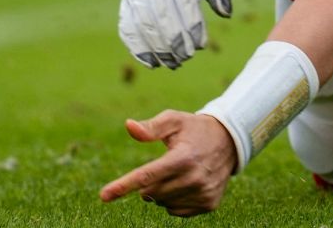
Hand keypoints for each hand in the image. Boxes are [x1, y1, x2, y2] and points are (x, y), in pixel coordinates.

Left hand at [99, 110, 235, 215]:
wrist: (229, 142)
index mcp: (182, 157)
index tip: (104, 195)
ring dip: (161, 191)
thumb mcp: (174, 121)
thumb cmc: (194, 129)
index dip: (123, 185)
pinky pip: (176, 211)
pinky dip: (173, 200)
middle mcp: (194, 178)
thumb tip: (129, 126)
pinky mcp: (208, 204)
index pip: (146, 176)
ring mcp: (203, 193)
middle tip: (162, 166)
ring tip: (175, 173)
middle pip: (152, 192)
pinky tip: (184, 184)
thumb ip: (151, 127)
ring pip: (162, 203)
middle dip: (149, 182)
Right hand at [120, 0, 232, 68]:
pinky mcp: (126, 8)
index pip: (183, 2)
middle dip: (175, 40)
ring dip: (158, 48)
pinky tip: (153, 63)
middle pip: (162, 16)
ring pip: (144, 25)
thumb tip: (226, 13)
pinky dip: (139, 49)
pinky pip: (129, 30)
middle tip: (188, 56)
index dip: (192, 25)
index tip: (202, 44)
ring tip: (174, 63)